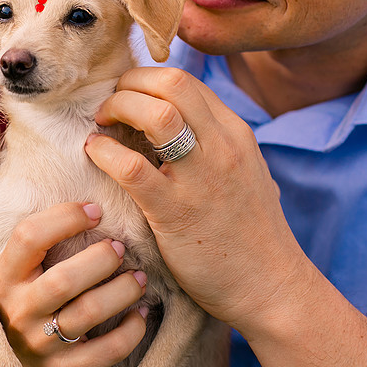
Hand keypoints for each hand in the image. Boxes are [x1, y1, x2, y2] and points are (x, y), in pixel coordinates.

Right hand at [0, 202, 148, 366]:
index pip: (28, 236)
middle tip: (120, 248)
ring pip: (87, 314)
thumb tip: (87, 177)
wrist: (16, 357)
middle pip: (63, 280)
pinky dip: (131, 330)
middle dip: (100, 259)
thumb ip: (42, 238)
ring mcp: (39, 344)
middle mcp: (18, 310)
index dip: (66, 217)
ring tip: (139, 277)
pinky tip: (139, 313)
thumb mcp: (22, 267)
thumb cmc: (31, 293)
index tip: (95, 210)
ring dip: (123, 291)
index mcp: (4, 276)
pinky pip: (105, 352)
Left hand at [86, 67, 313, 330]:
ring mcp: (200, 177)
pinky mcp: (175, 211)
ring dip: (118, 108)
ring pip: (154, 113)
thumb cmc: (251, 232)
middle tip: (110, 104)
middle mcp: (222, 145)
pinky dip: (104, 151)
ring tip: (101, 123)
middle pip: (171, 82)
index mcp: (235, 132)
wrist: (272, 288)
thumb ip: (215, 142)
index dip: (147, 79)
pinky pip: (131, 167)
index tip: (128, 95)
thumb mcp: (244, 170)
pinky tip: (95, 154)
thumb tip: (177, 121)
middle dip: (130, 83)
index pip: (186, 81)